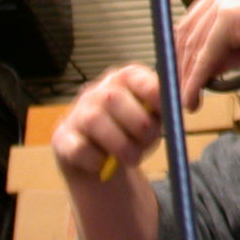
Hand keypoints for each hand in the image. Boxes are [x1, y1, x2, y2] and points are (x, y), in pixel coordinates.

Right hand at [52, 64, 162, 182]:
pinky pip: (79, 148)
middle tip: (149, 141)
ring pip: (95, 121)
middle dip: (137, 124)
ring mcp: (76, 113)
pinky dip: (97, 161)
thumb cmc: (133, 134)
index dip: (152, 92)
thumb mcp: (153, 119)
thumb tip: (177, 106)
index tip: (166, 111)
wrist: (101, 161)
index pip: (135, 75)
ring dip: (120, 145)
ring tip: (133, 158)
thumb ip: (163, 111)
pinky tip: (105, 164)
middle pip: (113, 98)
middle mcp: (97, 91)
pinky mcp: (62, 138)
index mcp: (123, 79)